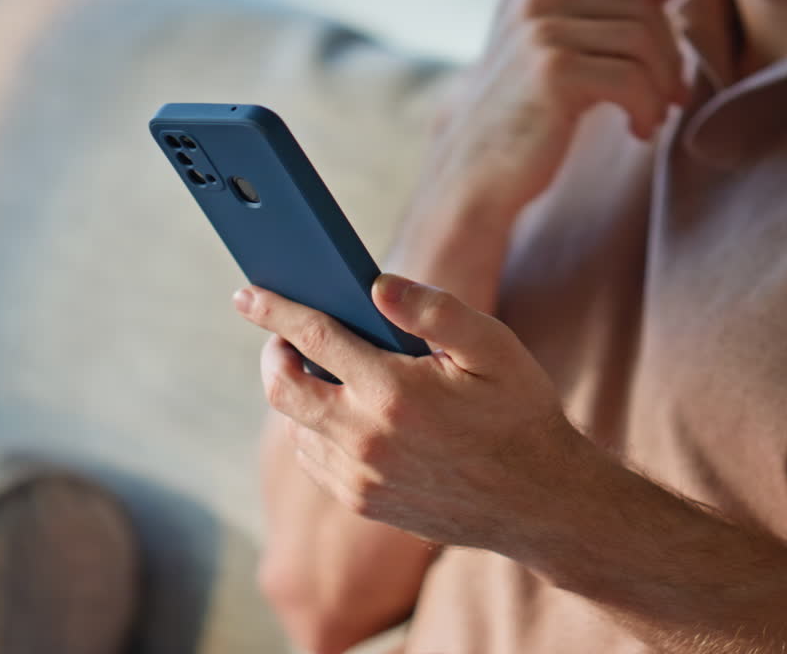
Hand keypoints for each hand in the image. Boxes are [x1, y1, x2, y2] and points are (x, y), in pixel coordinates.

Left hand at [234, 274, 593, 549]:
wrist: (540, 501)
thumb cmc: (519, 413)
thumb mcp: (492, 347)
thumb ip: (434, 310)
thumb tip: (376, 284)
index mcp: (394, 392)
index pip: (313, 338)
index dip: (274, 310)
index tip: (246, 294)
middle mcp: (366, 440)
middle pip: (282, 389)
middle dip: (273, 355)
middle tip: (283, 337)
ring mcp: (361, 478)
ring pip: (297, 427)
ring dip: (299, 394)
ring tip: (325, 372)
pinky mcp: (363, 502)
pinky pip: (315, 460)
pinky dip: (315, 431)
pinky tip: (344, 414)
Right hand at [429, 0, 709, 220]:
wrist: (477, 174)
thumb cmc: (523, 115)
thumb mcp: (558, 47)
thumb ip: (604, 6)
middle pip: (643, 7)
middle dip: (671, 55)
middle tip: (673, 96)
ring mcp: (541, 29)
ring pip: (645, 41)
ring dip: (661, 86)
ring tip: (651, 117)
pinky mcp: (554, 70)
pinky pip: (635, 78)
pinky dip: (647, 109)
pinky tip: (638, 131)